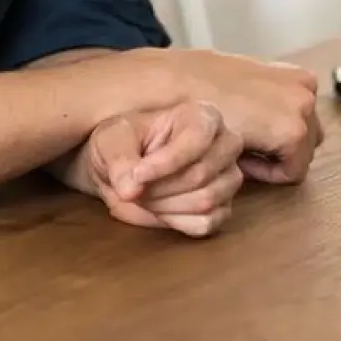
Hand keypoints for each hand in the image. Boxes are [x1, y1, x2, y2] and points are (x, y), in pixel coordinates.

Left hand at [76, 101, 243, 237]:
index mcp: (202, 116)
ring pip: (206, 201)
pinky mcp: (224, 208)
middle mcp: (225, 145)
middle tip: (135, 186)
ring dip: (166, 205)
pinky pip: (207, 223)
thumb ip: (120, 162)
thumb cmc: (123, 144)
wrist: (125, 170)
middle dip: (161, 187)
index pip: (197, 139)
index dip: (166, 162)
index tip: (137, 175)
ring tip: (145, 195)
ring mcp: (228, 178)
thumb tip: (130, 190)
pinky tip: (161, 209)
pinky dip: (176, 221)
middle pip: (201, 174)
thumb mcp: (111, 142)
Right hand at [135, 49, 322, 184]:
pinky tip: (240, 158)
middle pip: (308, 140)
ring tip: (240, 151)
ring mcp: (304, 109)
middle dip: (279, 150)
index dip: (275, 139)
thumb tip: (271, 121)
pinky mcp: (294, 133)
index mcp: (296, 77)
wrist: (181, 86)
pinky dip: (267, 172)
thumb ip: (266, 99)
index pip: (303, 122)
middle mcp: (306, 90)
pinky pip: (291, 172)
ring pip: (300, 157)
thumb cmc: (202, 85)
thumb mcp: (242, 83)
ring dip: (273, 160)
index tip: (248, 139)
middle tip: (245, 148)